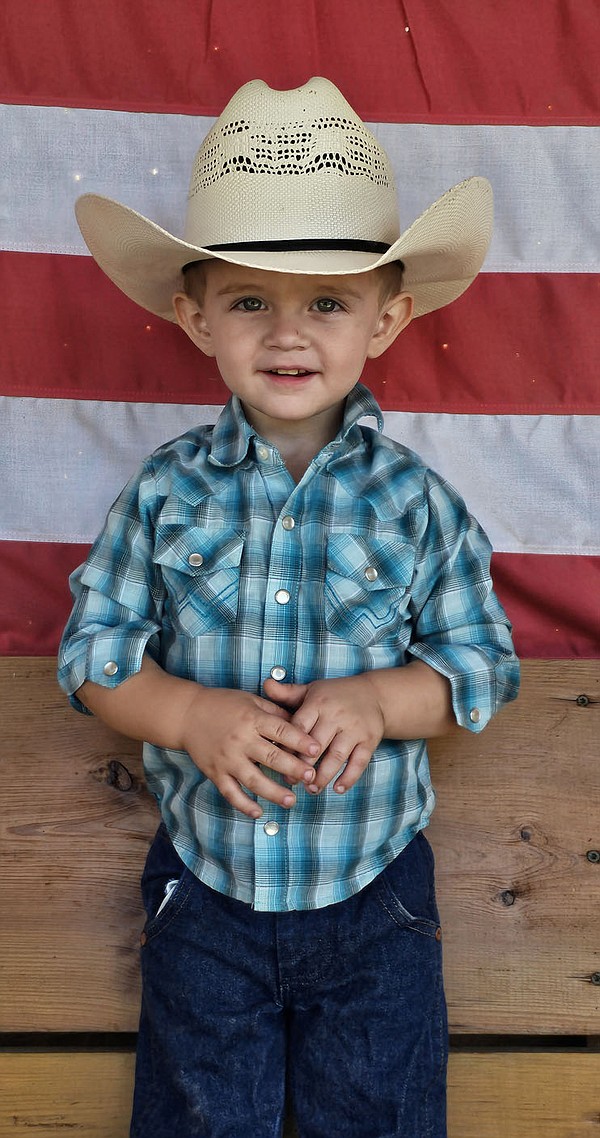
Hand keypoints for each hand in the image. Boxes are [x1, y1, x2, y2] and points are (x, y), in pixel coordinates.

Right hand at [179, 686, 319, 816]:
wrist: (187, 714)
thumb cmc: (223, 704)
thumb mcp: (251, 700)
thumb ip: (275, 712)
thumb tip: (301, 724)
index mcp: (252, 719)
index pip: (281, 730)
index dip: (300, 740)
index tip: (317, 749)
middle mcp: (241, 740)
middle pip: (271, 757)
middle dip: (293, 768)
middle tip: (311, 777)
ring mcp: (227, 758)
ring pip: (253, 779)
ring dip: (273, 792)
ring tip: (291, 801)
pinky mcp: (215, 772)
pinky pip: (230, 792)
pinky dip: (243, 804)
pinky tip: (258, 812)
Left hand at [263, 674, 384, 794]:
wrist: (375, 694)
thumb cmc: (335, 695)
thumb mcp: (312, 690)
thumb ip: (287, 693)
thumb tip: (266, 684)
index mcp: (319, 703)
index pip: (299, 727)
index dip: (287, 746)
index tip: (277, 761)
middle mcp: (337, 715)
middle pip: (316, 745)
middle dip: (303, 766)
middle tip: (291, 781)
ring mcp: (355, 729)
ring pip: (337, 756)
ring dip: (323, 776)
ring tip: (311, 789)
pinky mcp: (370, 740)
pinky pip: (359, 762)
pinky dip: (349, 777)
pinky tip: (337, 789)